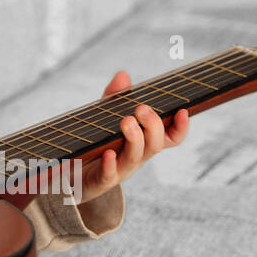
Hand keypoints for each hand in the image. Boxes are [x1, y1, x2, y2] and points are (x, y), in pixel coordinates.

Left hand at [77, 71, 189, 203]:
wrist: (73, 178)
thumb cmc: (96, 145)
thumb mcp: (106, 119)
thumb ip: (114, 98)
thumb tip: (123, 76)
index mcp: (143, 142)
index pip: (170, 137)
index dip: (180, 127)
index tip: (183, 110)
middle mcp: (136, 157)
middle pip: (154, 145)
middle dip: (153, 125)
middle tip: (142, 109)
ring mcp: (119, 169)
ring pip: (135, 157)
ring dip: (134, 138)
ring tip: (126, 121)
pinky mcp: (100, 180)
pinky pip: (108, 174)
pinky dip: (109, 163)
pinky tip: (107, 152)